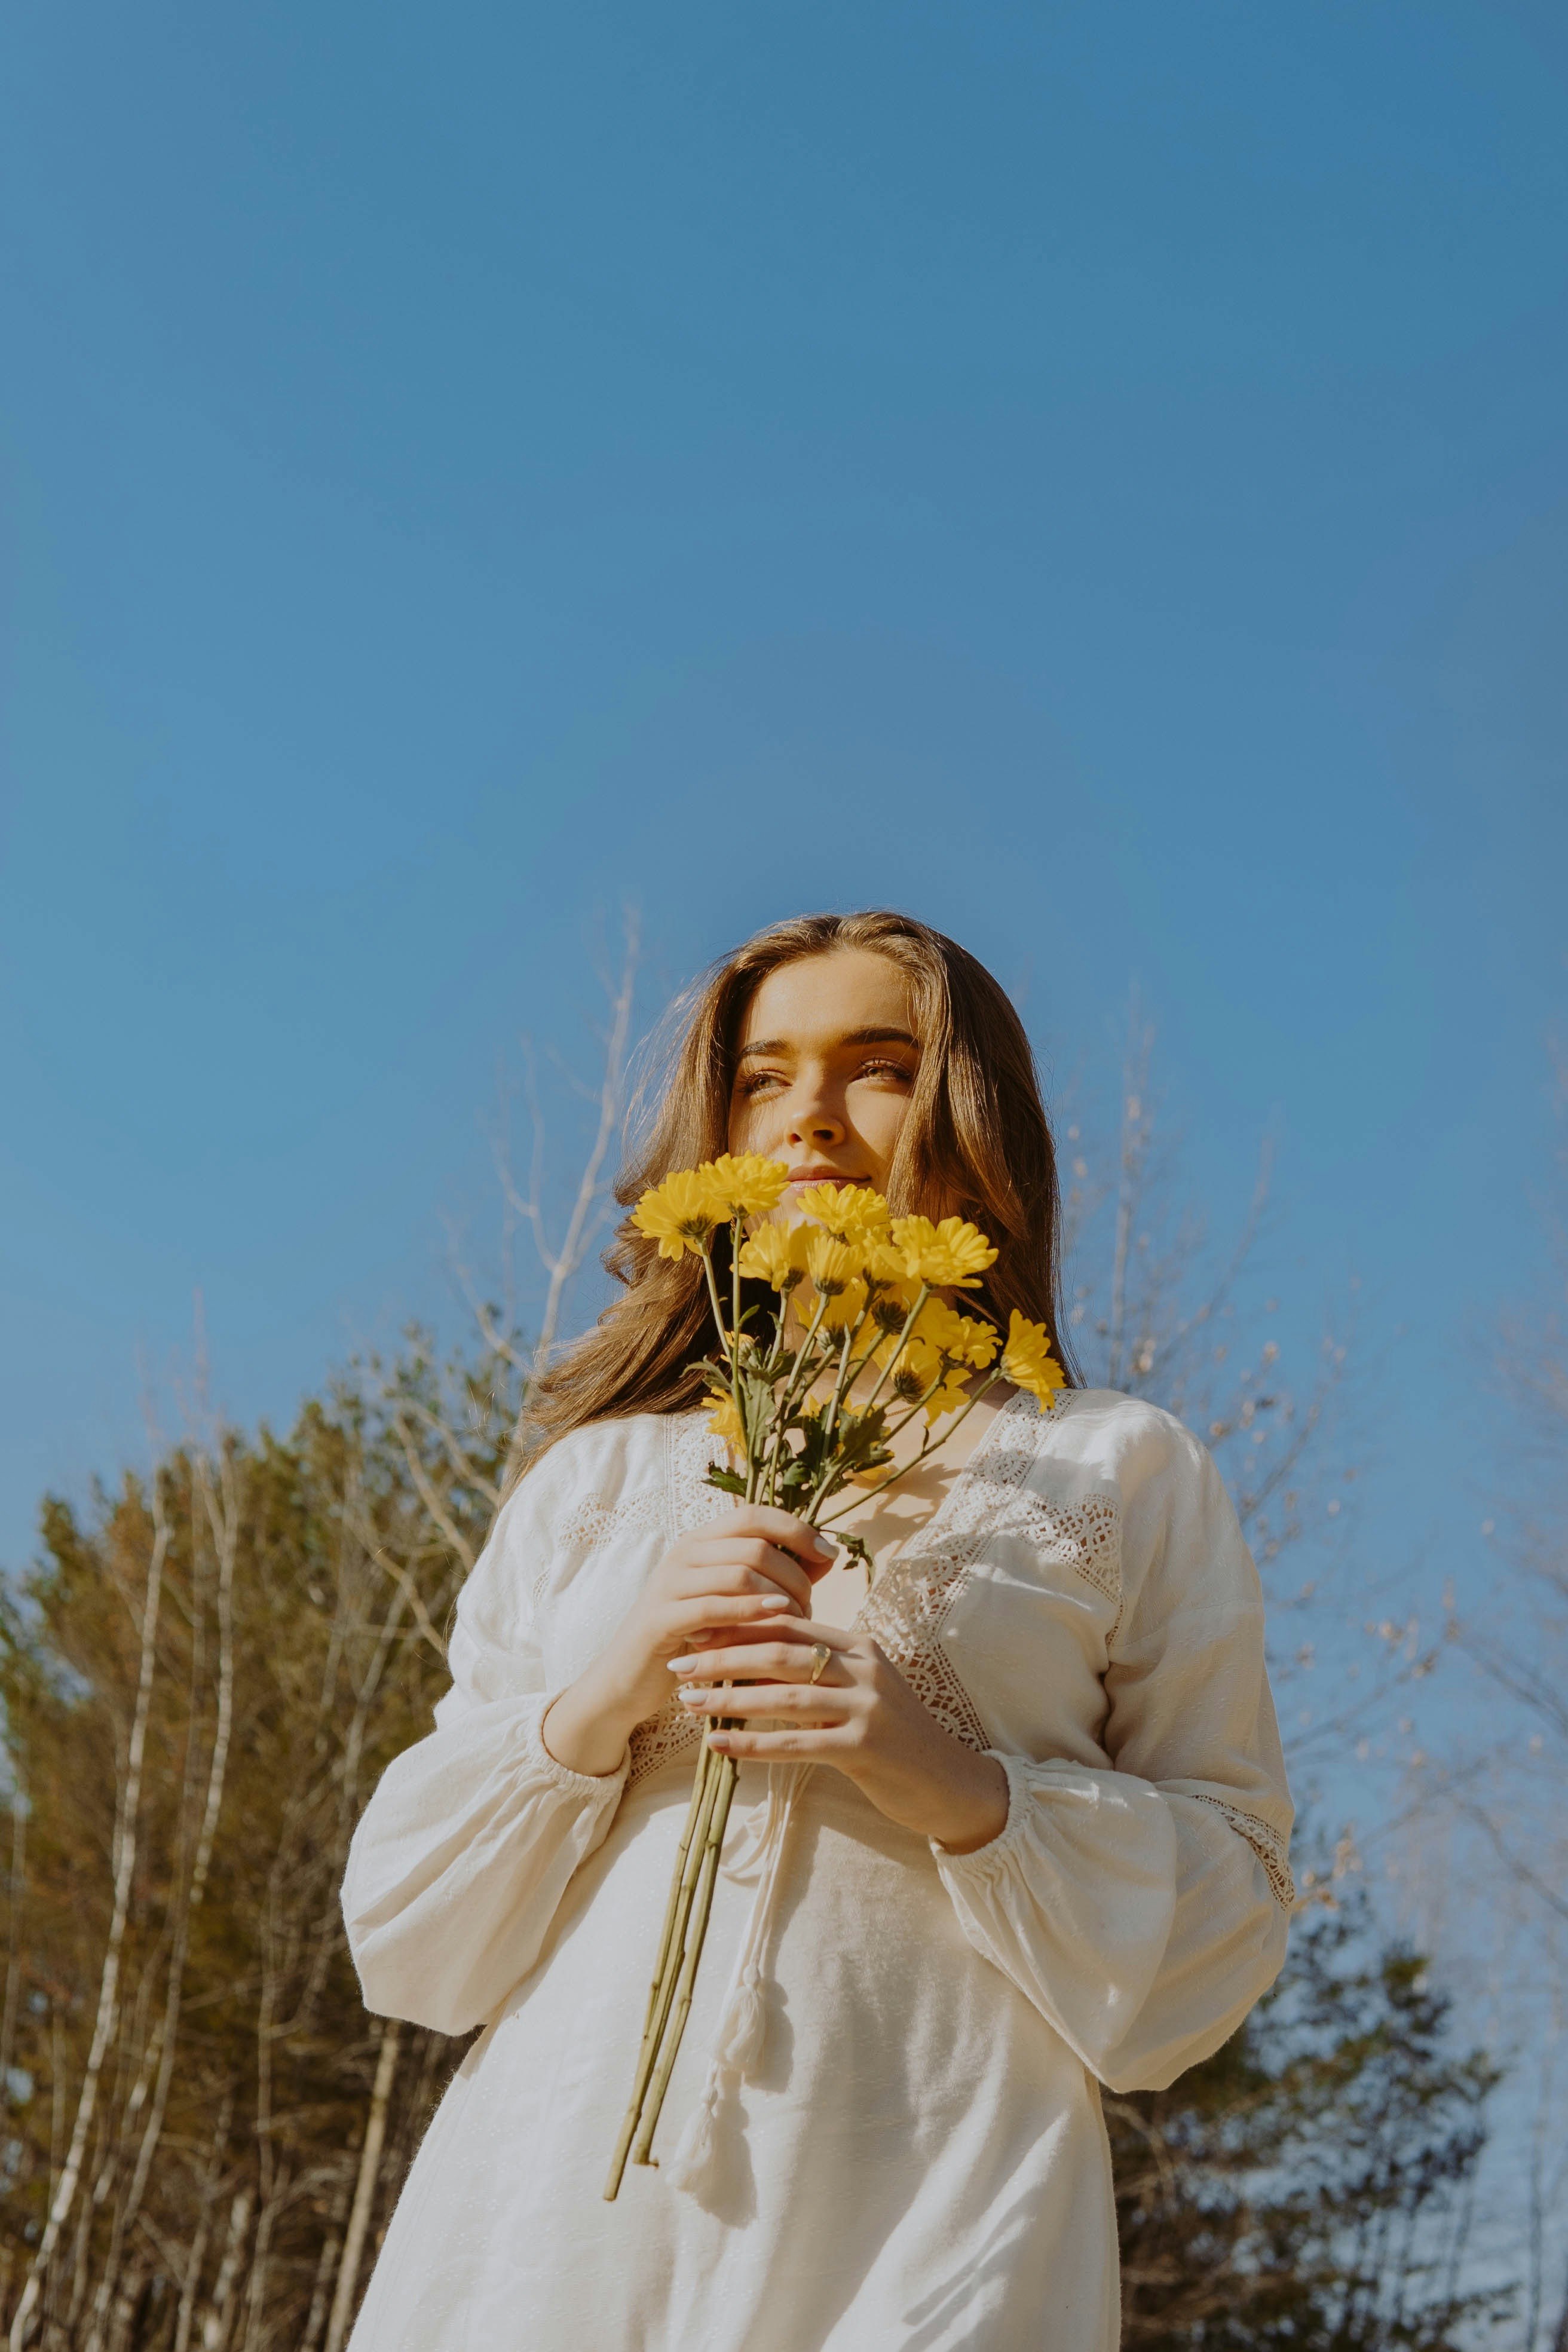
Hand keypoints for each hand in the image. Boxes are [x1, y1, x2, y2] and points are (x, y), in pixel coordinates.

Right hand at [540, 1508, 834, 1778]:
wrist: (629, 1680)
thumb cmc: (693, 1640)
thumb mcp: (736, 1603)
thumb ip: (775, 1579)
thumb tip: (825, 1558)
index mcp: (702, 1541)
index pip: (755, 1514)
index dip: (797, 1529)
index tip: (830, 1554)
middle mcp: (684, 1553)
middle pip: (755, 1544)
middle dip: (795, 1575)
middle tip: (811, 1607)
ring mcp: (670, 1584)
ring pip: (739, 1572)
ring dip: (778, 1598)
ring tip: (796, 1622)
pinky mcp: (661, 1619)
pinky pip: (713, 1607)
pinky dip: (750, 1612)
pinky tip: (775, 1623)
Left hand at [670, 1621, 1009, 1855]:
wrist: (949, 1783)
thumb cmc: (895, 1736)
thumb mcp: (862, 1689)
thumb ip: (822, 1668)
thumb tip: (758, 1653)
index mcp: (859, 1646)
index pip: (789, 1626)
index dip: (739, 1626)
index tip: (695, 1631)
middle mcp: (864, 1669)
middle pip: (781, 1653)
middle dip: (723, 1655)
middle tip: (679, 1663)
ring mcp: (867, 1708)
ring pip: (784, 1695)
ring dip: (729, 1697)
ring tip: (688, 1702)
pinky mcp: (864, 1748)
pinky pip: (797, 1743)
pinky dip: (753, 1742)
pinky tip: (719, 1744)